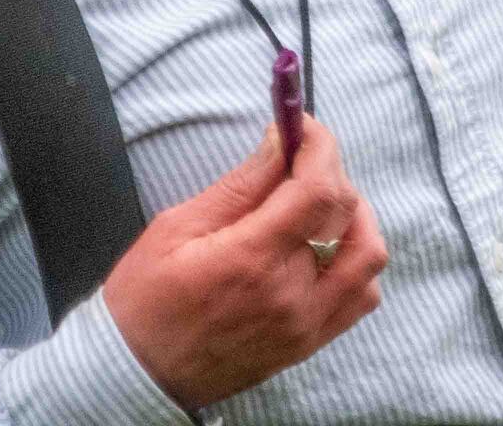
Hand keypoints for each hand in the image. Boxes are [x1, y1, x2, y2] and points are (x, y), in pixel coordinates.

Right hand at [103, 115, 388, 408]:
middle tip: (296, 161)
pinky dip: (354, 262)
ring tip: (314, 206)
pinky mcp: (308, 344)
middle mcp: (290, 296)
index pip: (319, 189)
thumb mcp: (177, 228)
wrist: (136, 374)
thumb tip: (281, 140)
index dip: (320, 146)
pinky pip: (360, 297)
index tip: (302, 127)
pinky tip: (322, 249)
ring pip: (367, 256)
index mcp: (252, 260)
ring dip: (352, 218)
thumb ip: (240, 185)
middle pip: (347, 214)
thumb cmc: (143, 300)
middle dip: (328, 171)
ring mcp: (305, 325)